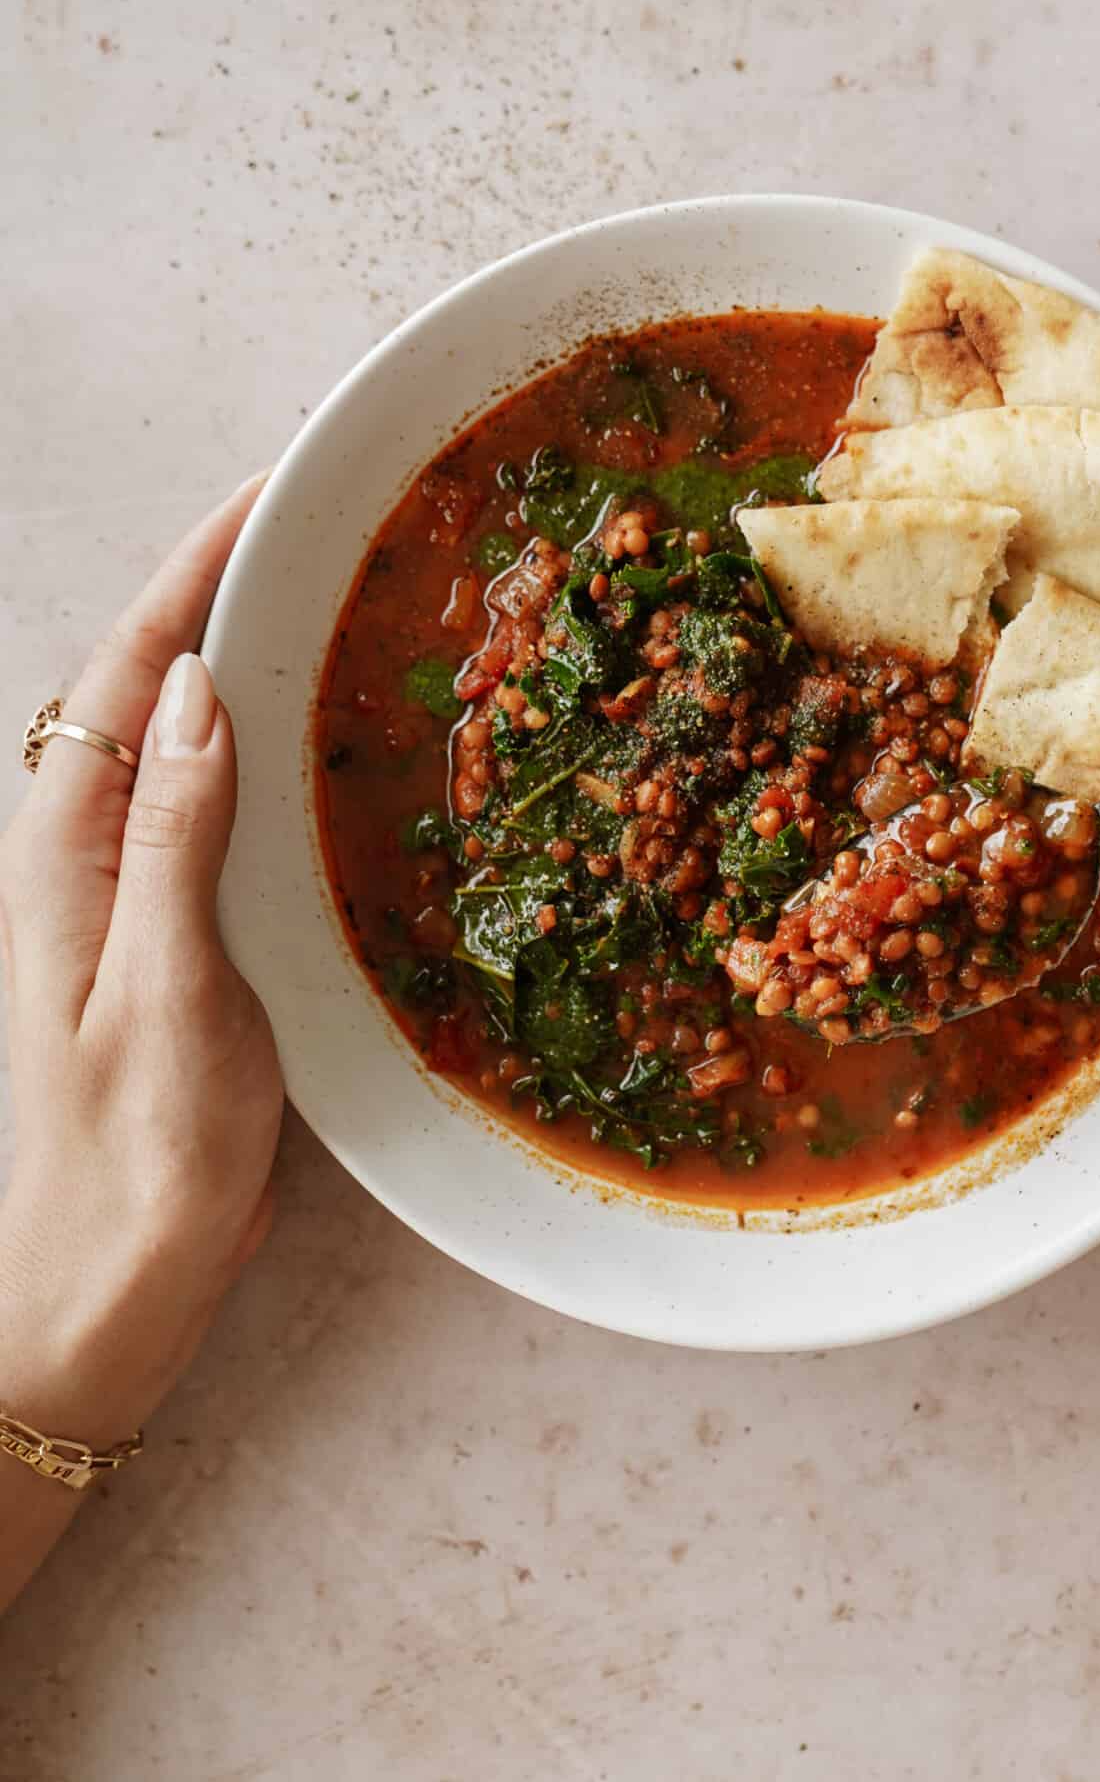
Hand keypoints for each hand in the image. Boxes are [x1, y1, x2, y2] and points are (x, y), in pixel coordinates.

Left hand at [0, 480, 281, 1443]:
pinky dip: (276, 750)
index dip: (197, 568)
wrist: (106, 1294)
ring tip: (350, 598)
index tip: (274, 487)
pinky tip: (338, 744)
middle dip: (231, 587)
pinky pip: (225, 810)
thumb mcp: (162, 994)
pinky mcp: (182, 942)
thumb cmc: (130, 1164)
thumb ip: (177, 839)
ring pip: (192, 742)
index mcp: (68, 853)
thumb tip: (194, 690)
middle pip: (154, 685)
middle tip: (334, 521)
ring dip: (257, 661)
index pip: (126, 670)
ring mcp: (137, 897)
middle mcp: (91, 857)